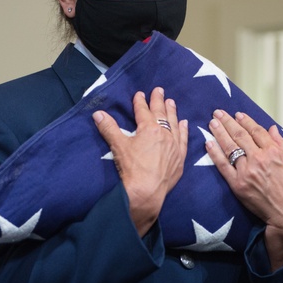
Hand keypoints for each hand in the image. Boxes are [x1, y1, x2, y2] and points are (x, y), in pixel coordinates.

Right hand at [93, 87, 187, 236]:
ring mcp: (174, 146)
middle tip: (159, 90)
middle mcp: (164, 134)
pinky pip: (184, 139)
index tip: (139, 94)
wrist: (147, 192)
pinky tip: (184, 123)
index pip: (143, 111)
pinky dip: (184, 130)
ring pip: (174, 124)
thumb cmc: (132, 168)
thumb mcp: (118, 146)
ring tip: (171, 102)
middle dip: (158, 101)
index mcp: (149, 129)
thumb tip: (98, 114)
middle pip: (161, 114)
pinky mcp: (180, 158)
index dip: (140, 102)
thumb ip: (109, 128)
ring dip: (172, 112)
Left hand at [205, 110, 282, 269]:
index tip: (237, 114)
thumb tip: (271, 128)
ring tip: (212, 122)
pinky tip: (208, 143)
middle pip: (240, 135)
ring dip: (219, 132)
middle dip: (227, 122)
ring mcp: (247, 171)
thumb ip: (281, 143)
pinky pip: (223, 165)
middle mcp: (259, 158)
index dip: (245, 121)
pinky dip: (215, 153)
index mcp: (273, 151)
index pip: (256, 131)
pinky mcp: (238, 184)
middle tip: (218, 113)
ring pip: (230, 147)